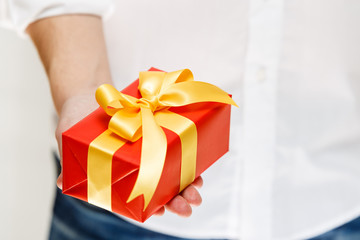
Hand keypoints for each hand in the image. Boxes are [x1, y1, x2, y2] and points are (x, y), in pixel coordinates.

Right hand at [55, 91, 202, 216]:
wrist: (89, 95)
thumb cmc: (76, 121)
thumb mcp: (68, 140)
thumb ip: (70, 163)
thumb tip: (61, 184)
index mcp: (117, 175)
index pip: (136, 199)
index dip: (152, 207)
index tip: (165, 211)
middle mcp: (136, 166)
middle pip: (160, 188)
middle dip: (177, 198)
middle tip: (191, 203)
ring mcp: (149, 150)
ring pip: (172, 171)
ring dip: (188, 181)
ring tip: (198, 185)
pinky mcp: (158, 132)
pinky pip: (176, 146)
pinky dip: (188, 154)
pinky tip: (198, 159)